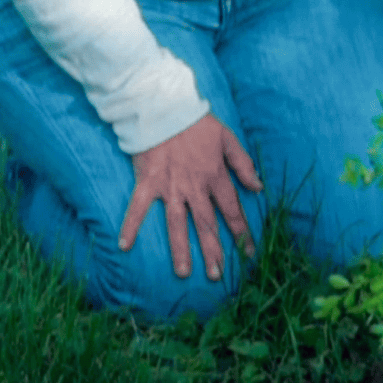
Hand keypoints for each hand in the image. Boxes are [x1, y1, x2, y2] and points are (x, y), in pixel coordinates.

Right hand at [118, 113, 263, 280]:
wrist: (164, 108)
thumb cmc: (197, 123)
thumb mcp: (228, 139)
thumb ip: (243, 165)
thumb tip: (258, 187)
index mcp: (215, 177)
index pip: (231, 210)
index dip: (241, 232)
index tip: (248, 252)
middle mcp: (194, 187)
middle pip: (206, 224)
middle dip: (213, 251)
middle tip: (217, 275)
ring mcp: (169, 187)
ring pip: (176, 224)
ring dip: (181, 249)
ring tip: (184, 273)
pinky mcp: (147, 182)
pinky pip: (137, 208)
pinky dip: (129, 226)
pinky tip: (124, 246)